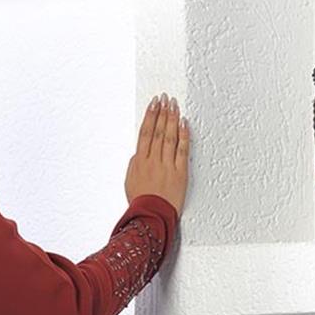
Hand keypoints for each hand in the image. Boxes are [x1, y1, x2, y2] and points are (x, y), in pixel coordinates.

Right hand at [125, 93, 189, 215]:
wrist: (151, 217)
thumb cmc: (140, 203)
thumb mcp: (129, 182)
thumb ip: (134, 164)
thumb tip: (138, 152)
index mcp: (139, 162)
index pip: (145, 133)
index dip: (150, 116)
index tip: (154, 103)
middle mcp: (153, 160)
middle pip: (157, 130)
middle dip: (162, 112)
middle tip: (165, 97)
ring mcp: (167, 165)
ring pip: (169, 136)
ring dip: (172, 118)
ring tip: (174, 104)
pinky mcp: (179, 172)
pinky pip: (182, 149)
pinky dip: (183, 135)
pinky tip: (184, 123)